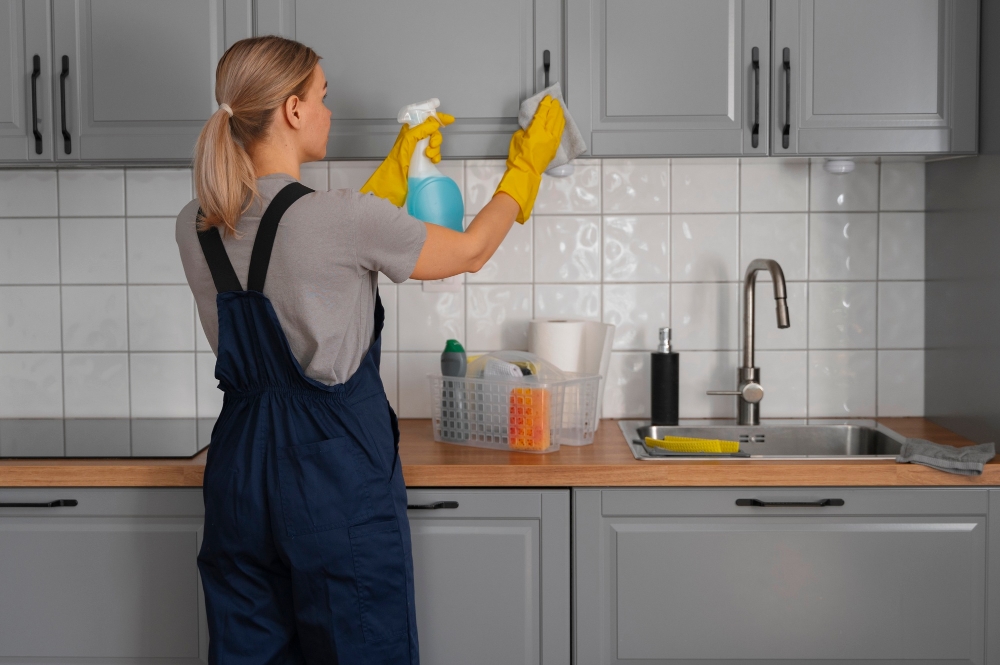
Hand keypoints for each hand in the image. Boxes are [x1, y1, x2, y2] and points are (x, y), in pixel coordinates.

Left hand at [360, 112, 455, 206]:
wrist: (397, 176)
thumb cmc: (400, 156)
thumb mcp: (409, 138)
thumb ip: (422, 129)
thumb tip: (435, 124)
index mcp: (412, 129)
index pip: (427, 119)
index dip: (439, 118)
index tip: (450, 120)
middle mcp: (417, 137)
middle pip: (434, 132)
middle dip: (436, 138)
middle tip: (432, 145)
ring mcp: (421, 148)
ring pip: (436, 144)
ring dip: (435, 149)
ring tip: (429, 156)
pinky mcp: (424, 159)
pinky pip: (436, 155)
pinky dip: (436, 157)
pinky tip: (433, 161)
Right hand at [494, 96, 564, 222]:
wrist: (525, 172)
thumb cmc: (518, 157)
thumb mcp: (517, 138)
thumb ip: (526, 130)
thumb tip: (531, 126)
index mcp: (536, 130)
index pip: (542, 113)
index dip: (545, 104)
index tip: (547, 98)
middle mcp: (546, 134)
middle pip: (553, 116)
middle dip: (554, 107)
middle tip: (554, 101)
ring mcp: (552, 141)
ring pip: (558, 124)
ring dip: (559, 115)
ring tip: (559, 109)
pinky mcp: (554, 147)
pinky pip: (559, 132)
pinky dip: (560, 124)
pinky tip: (561, 121)